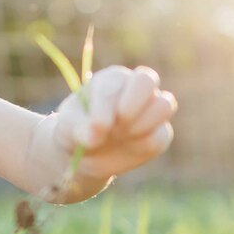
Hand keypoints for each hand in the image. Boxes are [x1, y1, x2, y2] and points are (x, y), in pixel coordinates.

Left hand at [51, 65, 176, 180]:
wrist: (86, 155)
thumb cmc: (75, 130)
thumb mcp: (68, 128)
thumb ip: (80, 127)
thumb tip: (97, 131)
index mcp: (112, 79)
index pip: (118, 80)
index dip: (108, 103)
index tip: (98, 125)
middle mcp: (134, 88)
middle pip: (148, 79)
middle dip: (135, 101)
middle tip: (121, 120)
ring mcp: (150, 110)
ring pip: (165, 104)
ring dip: (144, 123)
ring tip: (122, 135)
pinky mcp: (158, 134)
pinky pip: (163, 135)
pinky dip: (145, 144)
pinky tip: (128, 148)